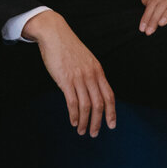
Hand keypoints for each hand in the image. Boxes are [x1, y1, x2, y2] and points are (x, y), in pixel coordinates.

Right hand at [23, 11, 116, 135]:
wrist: (54, 33)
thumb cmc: (68, 47)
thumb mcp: (86, 59)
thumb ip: (91, 74)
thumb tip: (93, 91)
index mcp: (98, 70)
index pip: (109, 96)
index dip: (112, 112)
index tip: (111, 125)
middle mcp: (91, 75)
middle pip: (99, 104)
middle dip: (98, 122)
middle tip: (95, 133)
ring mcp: (78, 78)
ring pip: (86, 106)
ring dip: (85, 121)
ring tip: (82, 131)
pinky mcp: (65, 80)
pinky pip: (72, 102)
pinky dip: (74, 115)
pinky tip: (74, 121)